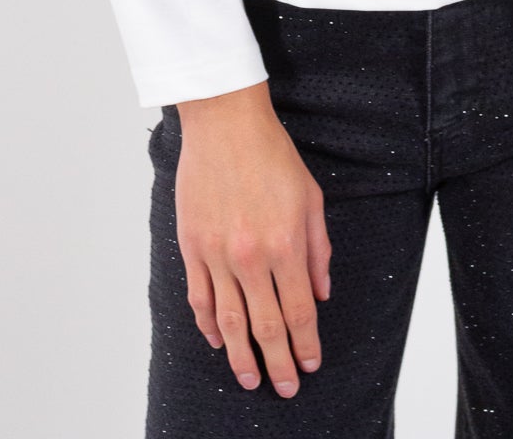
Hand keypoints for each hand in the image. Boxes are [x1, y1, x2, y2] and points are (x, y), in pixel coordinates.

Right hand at [174, 83, 331, 397]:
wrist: (226, 125)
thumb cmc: (272, 155)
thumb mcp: (311, 198)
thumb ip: (318, 250)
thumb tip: (321, 294)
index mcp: (286, 244)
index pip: (299, 311)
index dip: (306, 343)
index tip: (310, 363)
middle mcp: (251, 256)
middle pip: (266, 325)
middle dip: (278, 362)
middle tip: (285, 387)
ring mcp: (217, 253)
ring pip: (229, 320)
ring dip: (242, 356)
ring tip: (250, 378)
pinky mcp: (192, 246)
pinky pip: (199, 297)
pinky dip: (208, 324)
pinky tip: (219, 340)